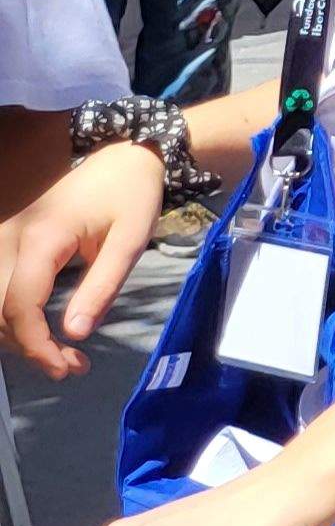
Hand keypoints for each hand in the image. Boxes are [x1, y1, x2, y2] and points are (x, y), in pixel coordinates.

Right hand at [0, 144, 166, 380]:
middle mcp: (9, 237)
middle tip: (73, 365)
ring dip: (18, 334)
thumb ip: (102, 288)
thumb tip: (74, 333)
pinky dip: (13, 315)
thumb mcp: (129, 242)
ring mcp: (3, 237)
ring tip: (63, 353)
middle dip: (28, 346)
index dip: (35, 345)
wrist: (120, 157)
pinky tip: (42, 331)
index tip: (65, 368)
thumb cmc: (131, 197)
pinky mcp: (6, 241)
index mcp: (41, 239)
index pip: (20, 305)